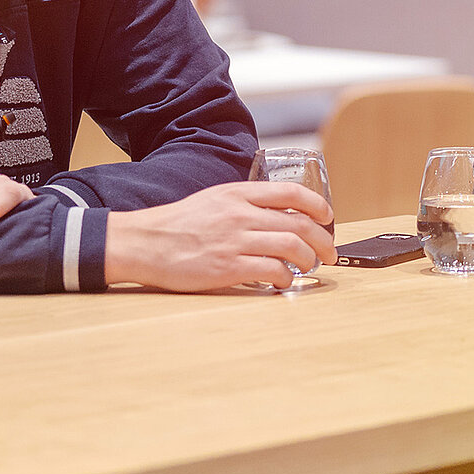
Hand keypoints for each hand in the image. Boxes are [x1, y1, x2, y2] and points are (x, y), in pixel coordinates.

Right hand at [103, 181, 335, 290]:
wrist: (145, 242)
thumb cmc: (179, 223)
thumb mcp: (214, 200)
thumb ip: (244, 203)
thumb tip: (278, 215)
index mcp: (238, 193)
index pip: (291, 193)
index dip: (317, 205)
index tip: (327, 217)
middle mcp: (240, 214)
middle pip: (299, 224)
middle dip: (323, 240)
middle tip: (329, 252)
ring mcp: (235, 241)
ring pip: (291, 247)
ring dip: (308, 260)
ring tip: (309, 267)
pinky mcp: (228, 267)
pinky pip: (271, 271)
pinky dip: (285, 277)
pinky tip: (283, 281)